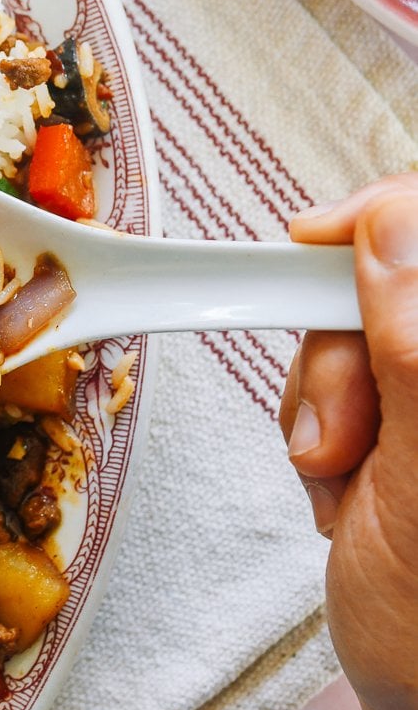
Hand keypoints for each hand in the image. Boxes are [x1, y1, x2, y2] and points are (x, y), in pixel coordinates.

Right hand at [280, 175, 417, 709]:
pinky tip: (348, 491)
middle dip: (340, 349)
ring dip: (328, 401)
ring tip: (342, 488)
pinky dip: (328, 425)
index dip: (387, 218)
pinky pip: (355, 375)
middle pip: (400, 279)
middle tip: (332, 444)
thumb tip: (395, 227)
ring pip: (364, 326)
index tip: (309, 246)